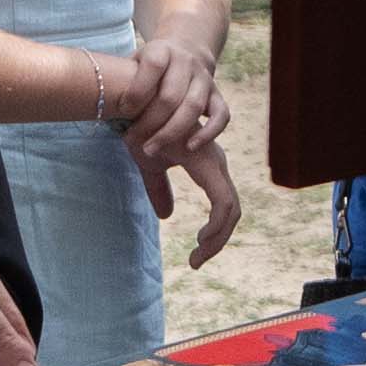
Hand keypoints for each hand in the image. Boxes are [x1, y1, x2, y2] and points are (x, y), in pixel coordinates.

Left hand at [112, 25, 221, 170]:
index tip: (123, 111)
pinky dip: (209, 133)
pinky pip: (221, 115)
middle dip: (150, 121)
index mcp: (161, 51)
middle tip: (132, 141)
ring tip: (151, 150)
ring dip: (172, 132)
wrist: (185, 50)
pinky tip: (190, 147)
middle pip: (172, 95)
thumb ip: (121, 79)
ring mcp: (205, 78)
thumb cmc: (148, 67)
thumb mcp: (134, 63)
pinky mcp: (217, 94)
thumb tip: (93, 100)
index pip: (152, 65)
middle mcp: (186, 62)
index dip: (137, 90)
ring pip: (194, 107)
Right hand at [145, 132, 245, 273]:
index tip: (196, 254)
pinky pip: (223, 202)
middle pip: (231, 211)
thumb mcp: (148, 166)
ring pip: (231, 210)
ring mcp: (214, 162)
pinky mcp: (207, 163)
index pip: (223, 205)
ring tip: (198, 255)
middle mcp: (215, 162)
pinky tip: (200, 238)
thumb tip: (166, 215)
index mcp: (206, 164)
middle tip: (197, 261)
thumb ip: (160, 190)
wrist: (134, 104)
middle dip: (218, 241)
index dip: (215, 233)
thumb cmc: (140, 128)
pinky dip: (216, 226)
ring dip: (218, 238)